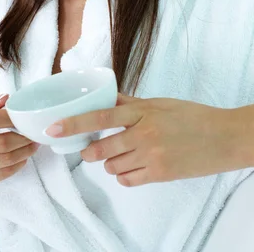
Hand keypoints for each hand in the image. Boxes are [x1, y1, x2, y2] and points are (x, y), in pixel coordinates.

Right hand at [0, 94, 39, 190]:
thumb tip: (6, 99)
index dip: (9, 118)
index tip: (22, 116)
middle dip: (21, 137)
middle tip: (33, 132)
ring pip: (3, 160)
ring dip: (24, 152)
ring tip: (33, 143)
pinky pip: (0, 174)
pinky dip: (17, 165)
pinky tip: (23, 157)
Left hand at [45, 93, 236, 186]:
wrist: (223, 137)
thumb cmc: (192, 116)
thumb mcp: (159, 103)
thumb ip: (131, 103)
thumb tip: (106, 97)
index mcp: (142, 111)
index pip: (100, 116)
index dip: (74, 123)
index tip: (53, 128)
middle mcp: (143, 134)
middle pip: (101, 148)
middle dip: (91, 151)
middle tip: (91, 149)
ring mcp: (151, 156)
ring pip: (112, 167)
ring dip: (111, 163)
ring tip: (125, 154)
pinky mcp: (160, 175)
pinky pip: (128, 180)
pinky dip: (125, 175)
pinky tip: (135, 166)